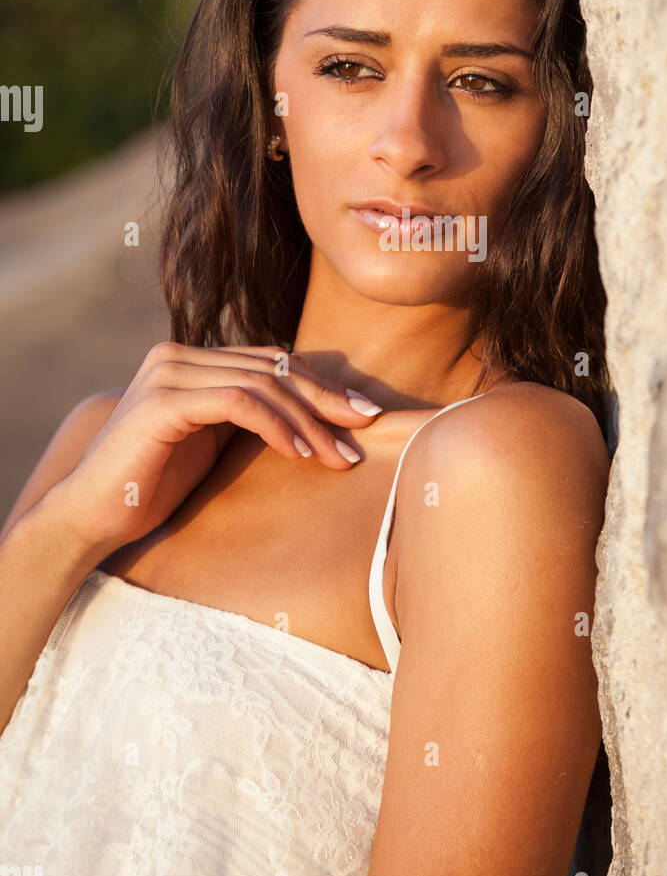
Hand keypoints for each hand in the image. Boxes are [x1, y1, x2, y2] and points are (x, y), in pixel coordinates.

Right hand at [57, 342, 382, 556]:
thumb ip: (250, 417)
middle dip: (326, 398)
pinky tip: (299, 453)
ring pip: (262, 383)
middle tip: (366, 427)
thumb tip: (316, 415)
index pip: (273, 360)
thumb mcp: (212, 444)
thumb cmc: (153, 488)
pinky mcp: (162, 401)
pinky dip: (275, 425)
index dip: (321, 384)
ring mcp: (169, 373)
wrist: (91, 519)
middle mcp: (180, 355)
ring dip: (309, 420)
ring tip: (338, 455)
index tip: (362, 415)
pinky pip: (237, 402)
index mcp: (194, 360)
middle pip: (274, 367)